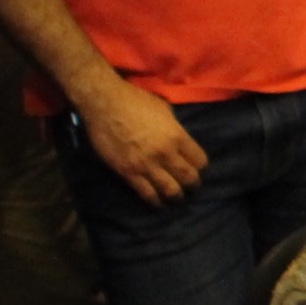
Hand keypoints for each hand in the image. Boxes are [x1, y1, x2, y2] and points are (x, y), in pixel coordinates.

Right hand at [77, 75, 207, 204]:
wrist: (104, 103)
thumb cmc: (135, 100)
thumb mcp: (164, 110)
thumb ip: (174, 128)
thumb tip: (179, 140)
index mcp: (177, 136)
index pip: (200, 160)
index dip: (200, 167)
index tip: (197, 169)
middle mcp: (166, 153)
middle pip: (188, 178)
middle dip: (193, 185)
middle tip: (191, 188)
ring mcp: (147, 165)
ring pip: (170, 190)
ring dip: (176, 197)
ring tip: (176, 198)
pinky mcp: (128, 172)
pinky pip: (147, 193)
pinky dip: (155, 202)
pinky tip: (158, 204)